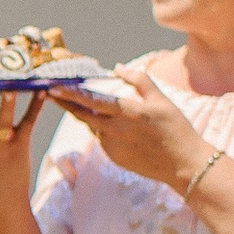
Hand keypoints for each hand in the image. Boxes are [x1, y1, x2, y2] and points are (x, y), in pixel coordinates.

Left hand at [45, 65, 207, 189]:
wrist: (184, 165)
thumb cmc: (176, 129)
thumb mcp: (161, 100)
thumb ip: (138, 81)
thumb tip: (117, 68)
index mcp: (127, 112)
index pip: (90, 100)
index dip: (68, 93)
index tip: (51, 87)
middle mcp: (115, 130)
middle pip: (81, 114)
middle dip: (63, 103)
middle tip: (49, 93)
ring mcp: (112, 146)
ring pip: (92, 126)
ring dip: (85, 115)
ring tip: (76, 103)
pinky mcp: (113, 157)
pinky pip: (102, 139)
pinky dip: (102, 129)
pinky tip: (112, 126)